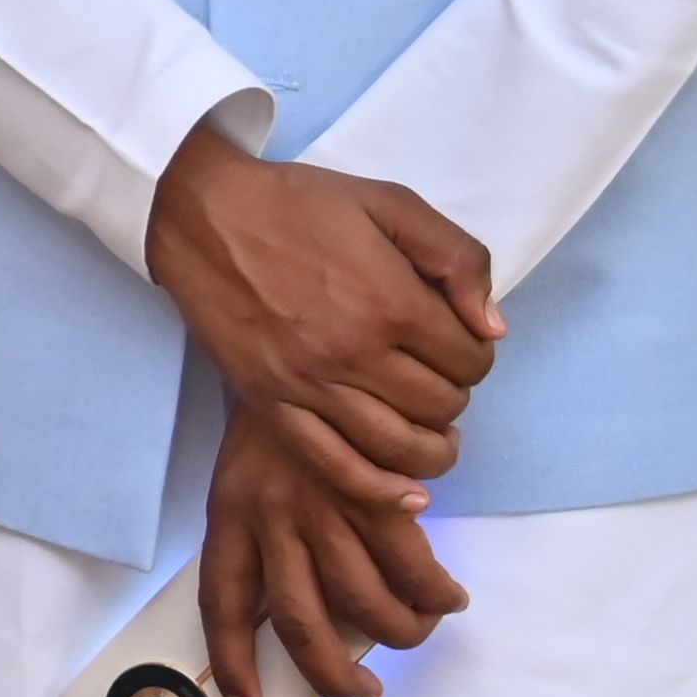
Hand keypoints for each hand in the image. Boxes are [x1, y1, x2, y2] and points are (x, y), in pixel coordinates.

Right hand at [143, 121, 499, 474]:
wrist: (204, 215)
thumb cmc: (299, 204)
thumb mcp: (389, 203)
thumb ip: (455, 256)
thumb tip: (491, 327)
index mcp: (392, 301)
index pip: (470, 359)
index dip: (477, 354)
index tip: (459, 342)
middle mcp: (356, 352)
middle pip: (441, 405)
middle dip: (454, 394)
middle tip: (435, 374)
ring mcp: (312, 385)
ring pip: (399, 446)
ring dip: (433, 448)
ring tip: (436, 435)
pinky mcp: (273, 404)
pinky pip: (335, 465)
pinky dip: (379, 489)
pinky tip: (407, 493)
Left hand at [195, 395, 466, 696]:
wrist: (302, 334)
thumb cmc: (278, 407)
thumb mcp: (245, 467)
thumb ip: (260, 527)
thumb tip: (286, 596)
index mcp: (232, 514)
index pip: (222, 604)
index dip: (233, 662)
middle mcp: (273, 519)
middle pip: (302, 626)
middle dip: (335, 676)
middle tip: (363, 689)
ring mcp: (326, 507)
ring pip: (364, 604)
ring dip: (398, 631)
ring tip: (419, 626)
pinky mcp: (374, 491)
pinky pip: (410, 564)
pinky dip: (431, 591)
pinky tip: (444, 595)